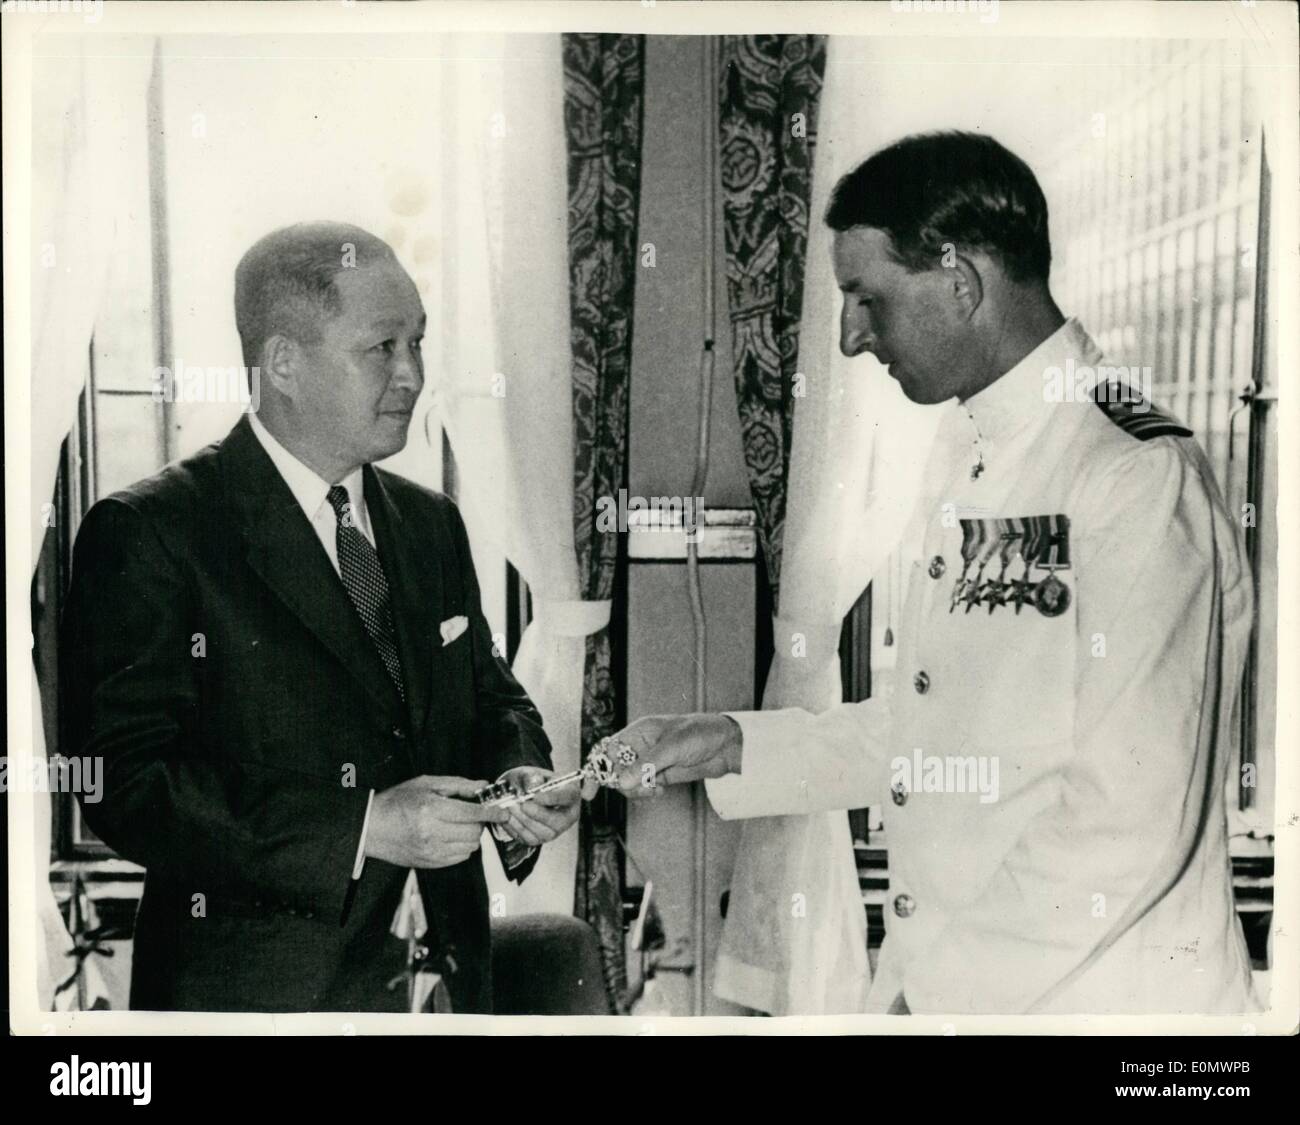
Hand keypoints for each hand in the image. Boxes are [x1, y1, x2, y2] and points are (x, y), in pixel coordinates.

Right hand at [364, 775, 506, 868]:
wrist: (371, 828)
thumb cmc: (397, 801)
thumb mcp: (426, 784)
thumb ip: (458, 785)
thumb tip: (483, 785)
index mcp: (431, 810)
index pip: (472, 814)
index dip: (491, 813)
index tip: (502, 813)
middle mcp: (432, 833)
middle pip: (474, 832)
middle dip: (479, 823)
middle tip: (472, 814)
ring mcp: (431, 851)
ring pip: (470, 847)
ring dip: (471, 836)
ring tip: (459, 825)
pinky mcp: (429, 863)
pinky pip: (460, 858)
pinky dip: (462, 847)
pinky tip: (451, 837)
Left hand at [496, 766, 579, 846]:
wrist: (525, 792)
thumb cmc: (533, 781)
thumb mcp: (532, 773)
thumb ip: (532, 777)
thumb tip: (531, 787)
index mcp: (570, 794)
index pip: (567, 797)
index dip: (552, 798)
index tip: (536, 796)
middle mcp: (567, 816)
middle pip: (556, 821)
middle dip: (536, 813)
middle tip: (521, 803)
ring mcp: (554, 830)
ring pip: (541, 832)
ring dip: (522, 820)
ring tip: (510, 806)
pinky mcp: (539, 839)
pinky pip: (527, 838)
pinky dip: (514, 828)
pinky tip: (506, 816)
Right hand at [594, 713, 742, 798]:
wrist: (728, 746)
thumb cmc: (701, 735)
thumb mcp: (673, 748)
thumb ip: (646, 765)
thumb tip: (621, 782)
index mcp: (639, 732)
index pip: (608, 750)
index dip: (596, 768)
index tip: (589, 791)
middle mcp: (641, 746)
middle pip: (615, 769)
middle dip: (621, 783)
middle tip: (639, 789)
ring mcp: (650, 762)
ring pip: (628, 782)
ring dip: (636, 790)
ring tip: (654, 789)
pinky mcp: (661, 775)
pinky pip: (643, 787)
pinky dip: (646, 793)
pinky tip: (659, 791)